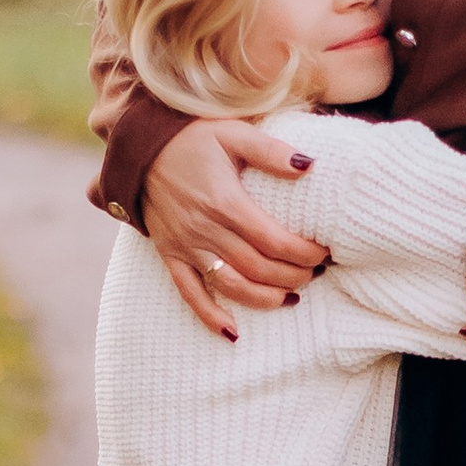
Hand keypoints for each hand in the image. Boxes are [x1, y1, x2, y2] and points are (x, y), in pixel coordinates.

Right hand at [142, 118, 329, 337]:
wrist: (140, 148)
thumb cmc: (191, 137)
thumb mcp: (233, 132)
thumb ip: (271, 151)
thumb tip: (310, 166)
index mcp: (226, 202)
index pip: (275, 241)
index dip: (305, 253)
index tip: (324, 253)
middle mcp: (206, 230)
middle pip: (259, 267)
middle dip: (293, 276)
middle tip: (315, 273)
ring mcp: (186, 246)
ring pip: (231, 286)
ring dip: (265, 298)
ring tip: (291, 297)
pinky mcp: (170, 255)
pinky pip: (189, 293)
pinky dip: (210, 316)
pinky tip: (233, 333)